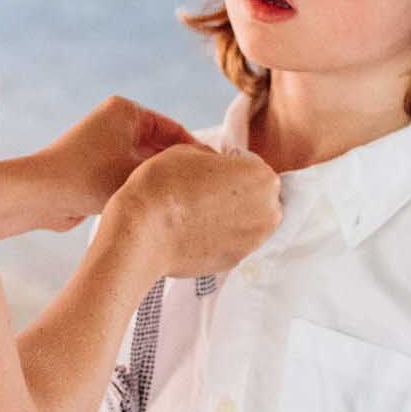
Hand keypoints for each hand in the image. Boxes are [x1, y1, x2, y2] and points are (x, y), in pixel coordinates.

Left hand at [29, 97, 197, 231]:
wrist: (39, 196)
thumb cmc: (86, 178)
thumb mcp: (137, 174)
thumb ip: (171, 172)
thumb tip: (199, 174)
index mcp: (126, 111)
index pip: (174, 129)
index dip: (195, 152)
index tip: (214, 173)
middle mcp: (115, 122)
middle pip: (160, 146)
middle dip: (177, 168)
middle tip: (203, 190)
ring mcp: (105, 144)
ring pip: (145, 164)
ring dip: (159, 180)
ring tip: (185, 201)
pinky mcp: (96, 166)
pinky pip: (129, 175)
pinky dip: (142, 188)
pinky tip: (160, 206)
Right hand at [118, 144, 279, 280]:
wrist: (143, 232)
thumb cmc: (164, 185)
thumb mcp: (190, 150)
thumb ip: (215, 157)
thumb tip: (219, 167)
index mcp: (263, 178)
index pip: (253, 166)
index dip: (231, 165)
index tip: (211, 171)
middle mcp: (267, 212)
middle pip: (258, 196)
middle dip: (239, 193)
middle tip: (206, 193)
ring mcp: (253, 241)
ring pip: (248, 222)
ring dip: (232, 216)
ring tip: (200, 213)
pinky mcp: (235, 261)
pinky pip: (233, 242)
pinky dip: (220, 237)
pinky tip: (196, 231)